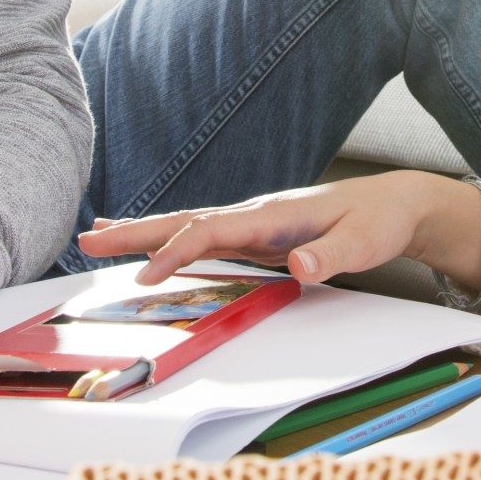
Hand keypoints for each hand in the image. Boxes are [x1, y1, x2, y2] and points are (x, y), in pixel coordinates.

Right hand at [73, 171, 480, 296]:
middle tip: (88, 239)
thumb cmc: (377, 222)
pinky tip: (145, 244)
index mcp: (272, 214)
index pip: (213, 231)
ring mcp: (250, 223)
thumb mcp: (364, 243)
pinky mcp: (252, 234)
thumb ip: (331, 255)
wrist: (391, 203)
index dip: (178, 252)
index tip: (147, 276)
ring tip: (96, 236)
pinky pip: (200, 236)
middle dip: (136, 231)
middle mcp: (253, 214)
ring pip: (186, 225)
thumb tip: (299, 264)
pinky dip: (167, 238)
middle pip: (184, 220)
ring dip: (141, 231)